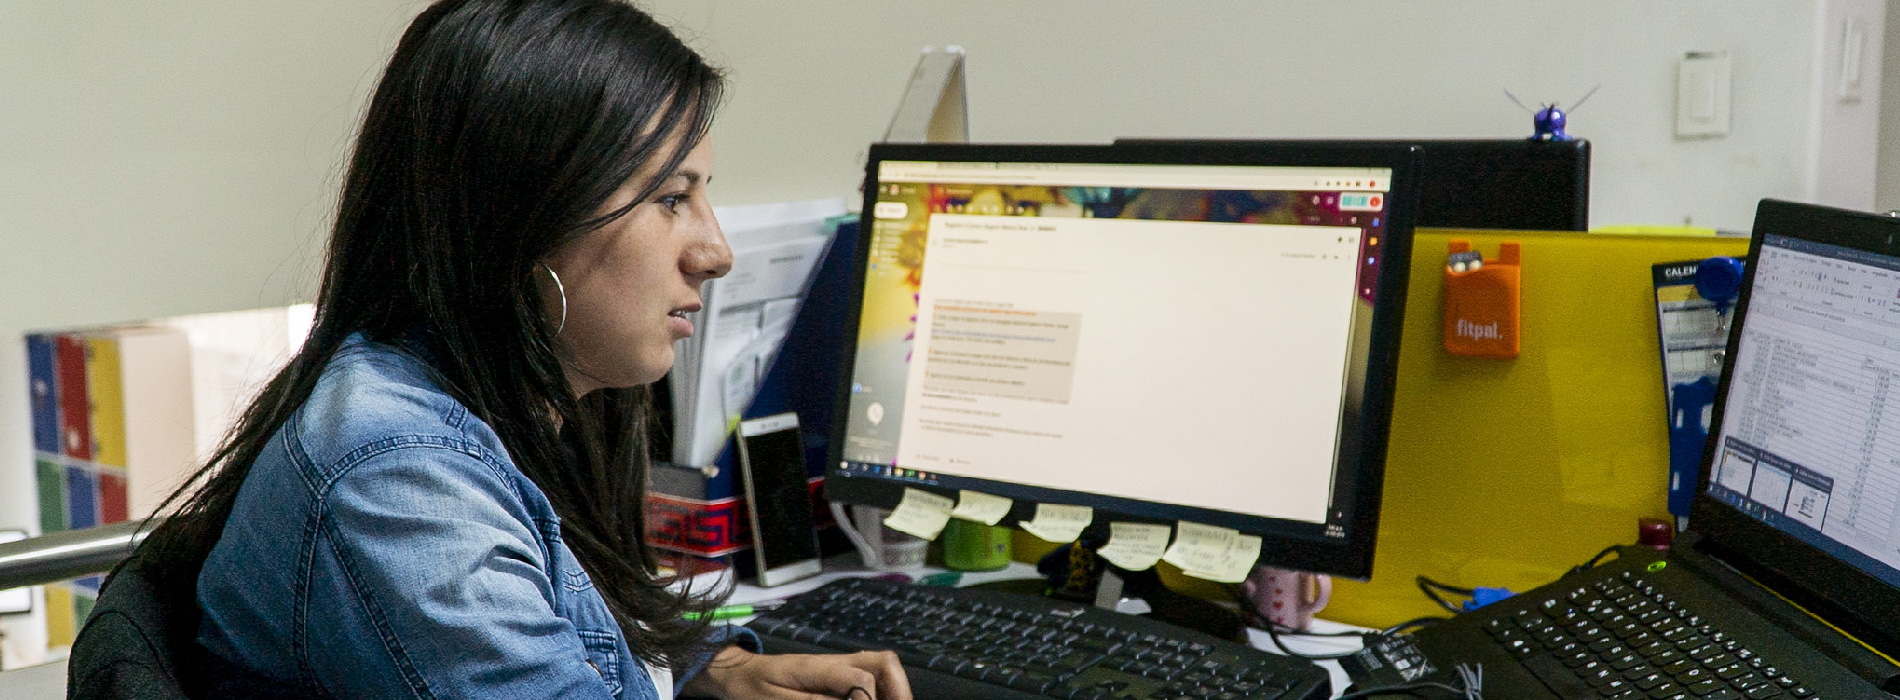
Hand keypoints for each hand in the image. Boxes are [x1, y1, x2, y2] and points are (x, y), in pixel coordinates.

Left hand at [686, 646, 911, 699]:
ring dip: (895, 689)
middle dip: (900, 691)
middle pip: (884, 662)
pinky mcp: (838, 675)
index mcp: (821, 668)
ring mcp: (840, 666)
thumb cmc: (754, 688)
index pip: (861, 679)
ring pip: (882, 666)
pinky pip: (871, 676)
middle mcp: (837, 662)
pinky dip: (883, 691)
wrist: (739, 673)